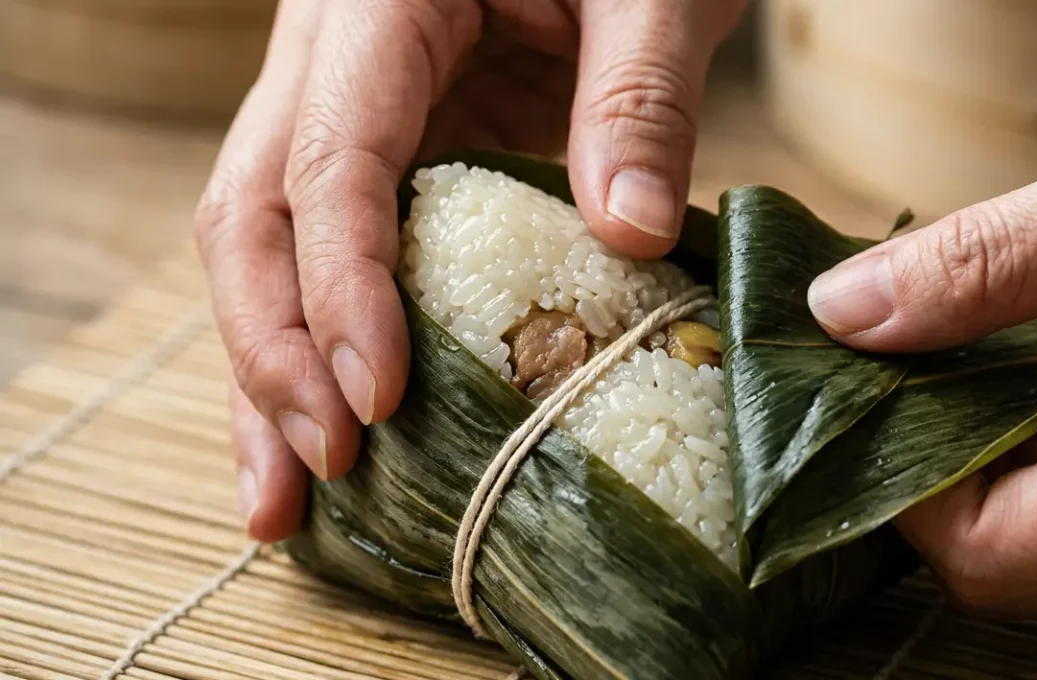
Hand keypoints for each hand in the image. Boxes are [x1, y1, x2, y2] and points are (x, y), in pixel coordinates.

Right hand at [194, 0, 746, 540]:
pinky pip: (329, 249)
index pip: (329, 160)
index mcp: (379, 2)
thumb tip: (630, 235)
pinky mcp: (388, 149)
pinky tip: (333, 428)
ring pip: (267, 245)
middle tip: (321, 470)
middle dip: (274, 352)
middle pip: (253, 214)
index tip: (378, 401)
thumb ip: (639, 99)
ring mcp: (346, 106)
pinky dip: (324, 340)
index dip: (342, 288)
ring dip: (269, 372)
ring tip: (283, 500)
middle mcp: (331, 57)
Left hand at [808, 78, 1036, 612]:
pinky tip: (1012, 375)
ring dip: (978, 466)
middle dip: (931, 477)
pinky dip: (1030, 453)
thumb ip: (983, 268)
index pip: (991, 553)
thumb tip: (844, 314)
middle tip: (889, 372)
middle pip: (1010, 567)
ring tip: (945, 365)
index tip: (864, 387)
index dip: (903, 483)